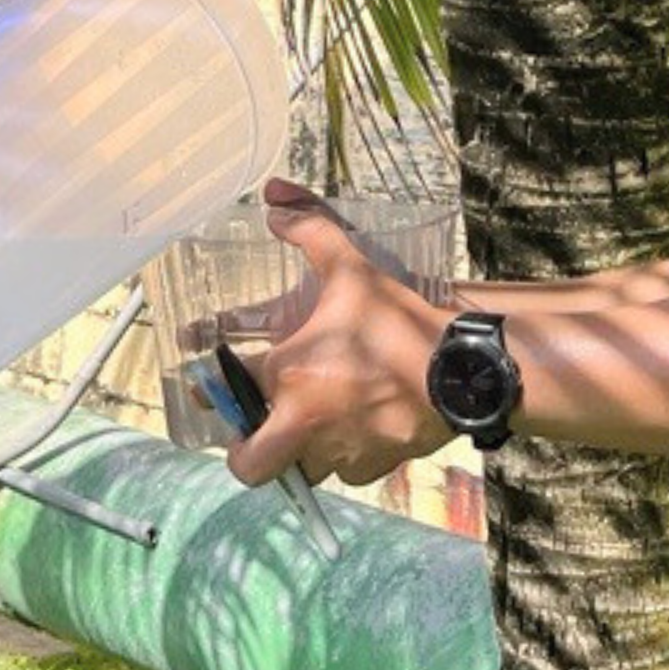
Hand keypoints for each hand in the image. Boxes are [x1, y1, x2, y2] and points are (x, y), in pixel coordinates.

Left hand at [225, 177, 451, 488]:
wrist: (460, 370)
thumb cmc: (398, 322)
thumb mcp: (351, 268)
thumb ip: (310, 230)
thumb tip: (274, 198)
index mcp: (287, 373)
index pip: (230, 394)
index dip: (215, 392)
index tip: (208, 392)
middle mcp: (302, 421)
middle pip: (250, 464)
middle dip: (243, 454)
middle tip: (252, 435)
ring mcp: (337, 451)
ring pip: (299, 468)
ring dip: (298, 453)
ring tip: (310, 427)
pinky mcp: (369, 468)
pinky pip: (343, 472)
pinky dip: (343, 457)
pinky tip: (356, 429)